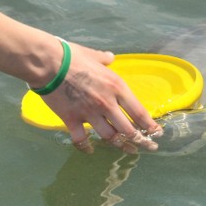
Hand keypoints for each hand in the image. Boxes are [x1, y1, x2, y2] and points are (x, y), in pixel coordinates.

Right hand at [40, 43, 162, 152]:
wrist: (48, 63)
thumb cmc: (72, 56)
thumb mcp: (94, 55)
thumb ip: (105, 59)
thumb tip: (110, 57)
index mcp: (116, 88)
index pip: (139, 112)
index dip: (150, 126)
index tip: (157, 133)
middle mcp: (107, 104)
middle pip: (128, 130)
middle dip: (141, 141)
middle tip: (147, 147)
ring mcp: (89, 114)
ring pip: (110, 137)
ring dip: (120, 145)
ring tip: (128, 150)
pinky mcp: (72, 120)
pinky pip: (81, 139)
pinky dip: (87, 147)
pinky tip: (91, 150)